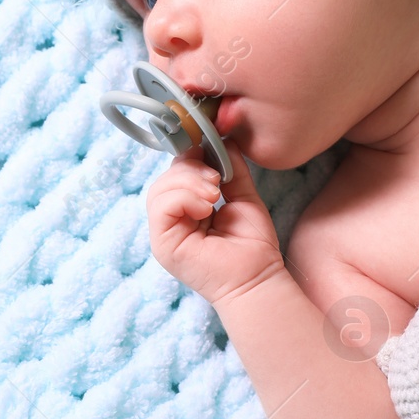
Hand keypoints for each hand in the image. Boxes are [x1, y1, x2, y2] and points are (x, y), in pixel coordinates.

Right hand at [147, 139, 285, 306]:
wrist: (258, 279)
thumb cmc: (252, 245)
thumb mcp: (242, 196)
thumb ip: (231, 169)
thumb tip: (223, 139)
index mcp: (186, 209)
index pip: (175, 172)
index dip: (191, 157)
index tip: (213, 155)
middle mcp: (171, 221)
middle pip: (164, 178)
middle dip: (191, 170)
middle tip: (218, 181)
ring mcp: (164, 234)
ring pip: (159, 189)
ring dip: (189, 183)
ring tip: (215, 195)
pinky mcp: (163, 244)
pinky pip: (161, 206)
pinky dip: (184, 198)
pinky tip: (207, 207)